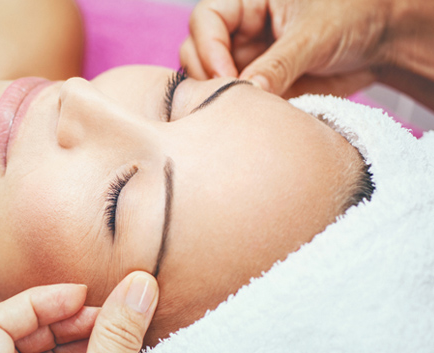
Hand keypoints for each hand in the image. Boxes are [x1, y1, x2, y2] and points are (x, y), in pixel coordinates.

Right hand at [180, 0, 433, 103]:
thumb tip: (248, 90)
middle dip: (206, 75)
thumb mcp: (314, 36)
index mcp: (248, 2)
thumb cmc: (352, 18)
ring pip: (208, 80)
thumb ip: (279, 64)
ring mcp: (244, 59)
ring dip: (219, 96)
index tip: (228, 75)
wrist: (380, 43)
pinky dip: (237, 111)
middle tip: (232, 97)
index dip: (209, 47)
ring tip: (244, 110)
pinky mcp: (255, 85)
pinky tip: (253, 118)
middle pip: (195, 51)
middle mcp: (239, 30)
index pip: (205, 19)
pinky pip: (233, 100)